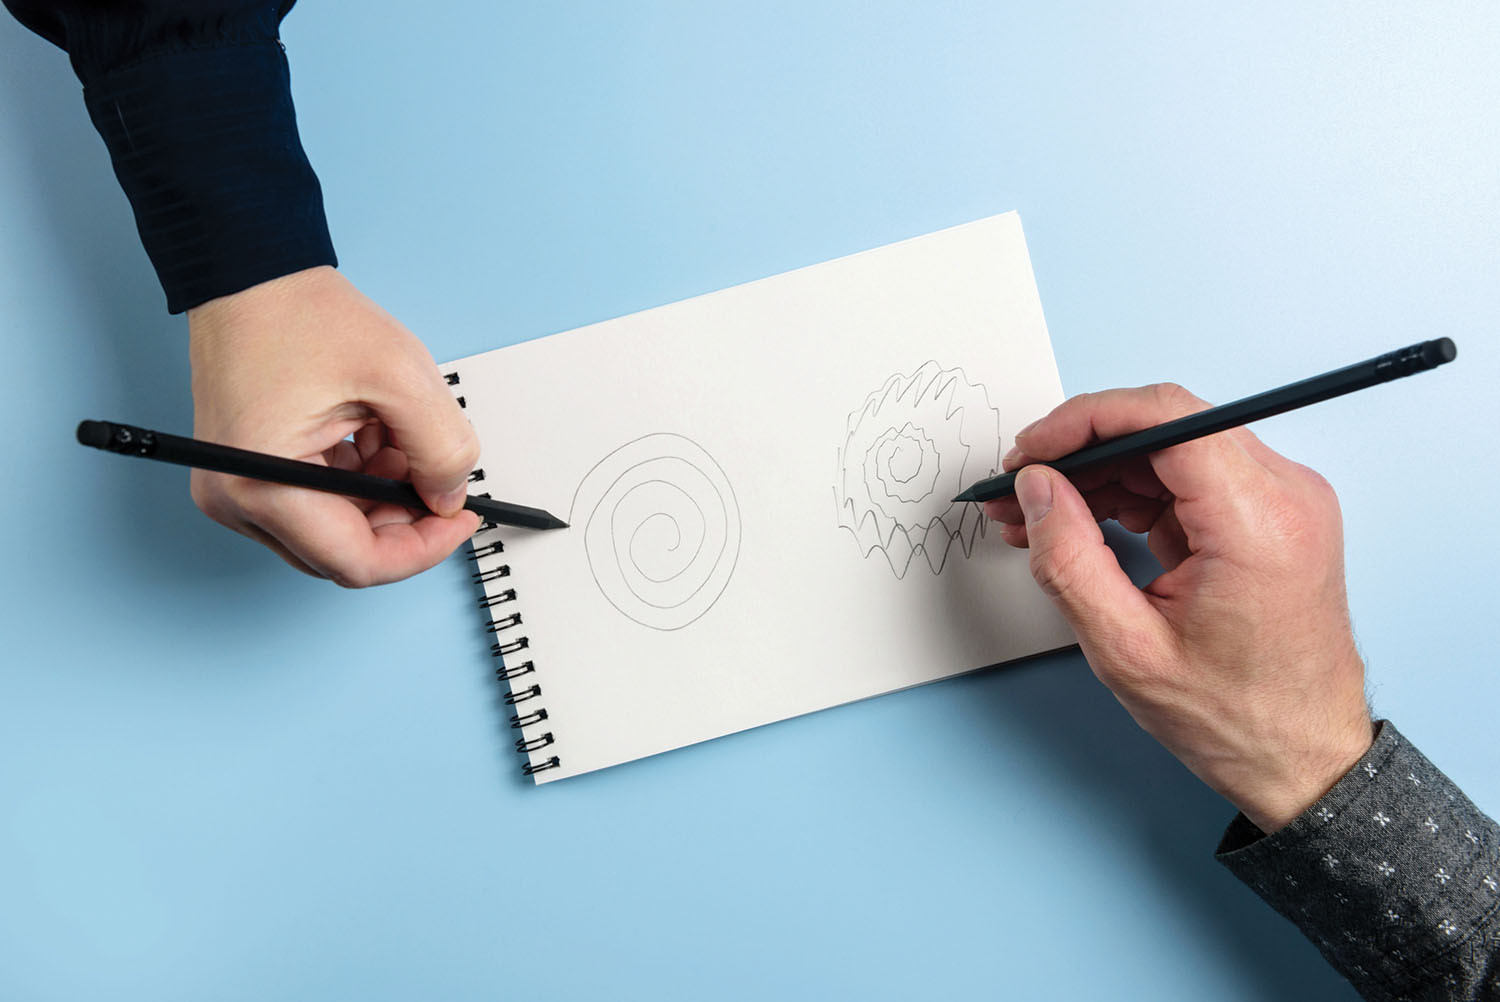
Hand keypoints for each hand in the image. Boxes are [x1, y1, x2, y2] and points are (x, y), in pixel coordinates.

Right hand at [187, 267, 481, 586]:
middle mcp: (236, 499)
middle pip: (345, 553)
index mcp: (263, 484)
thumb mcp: (401, 377)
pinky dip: (359, 479)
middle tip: (435, 472)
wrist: (251, 274)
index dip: (422, 549)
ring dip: (382, 494)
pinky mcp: (246, 475)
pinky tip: (371, 433)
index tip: (459, 520)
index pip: (358, 563)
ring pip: (336, 530)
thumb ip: (443, 448)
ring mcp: (236, 490)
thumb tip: (451, 498)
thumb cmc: (300, 313)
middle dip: (402, 515)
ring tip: (396, 434)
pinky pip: (318, 504)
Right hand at [986, 383, 1372, 832]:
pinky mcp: (1272, 514)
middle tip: (1020, 487)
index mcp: (1257, 522)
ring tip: (1040, 516)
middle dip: (1081, 450)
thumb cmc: (1235, 717)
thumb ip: (1069, 557)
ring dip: (1101, 473)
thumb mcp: (1126, 647)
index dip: (1083, 421)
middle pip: (1165, 425)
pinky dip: (1134, 493)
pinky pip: (1190, 477)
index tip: (1031, 450)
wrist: (1306, 758)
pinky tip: (1085, 524)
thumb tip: (1036, 487)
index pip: (1165, 417)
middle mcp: (1284, 495)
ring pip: (1171, 448)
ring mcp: (1284, 500)